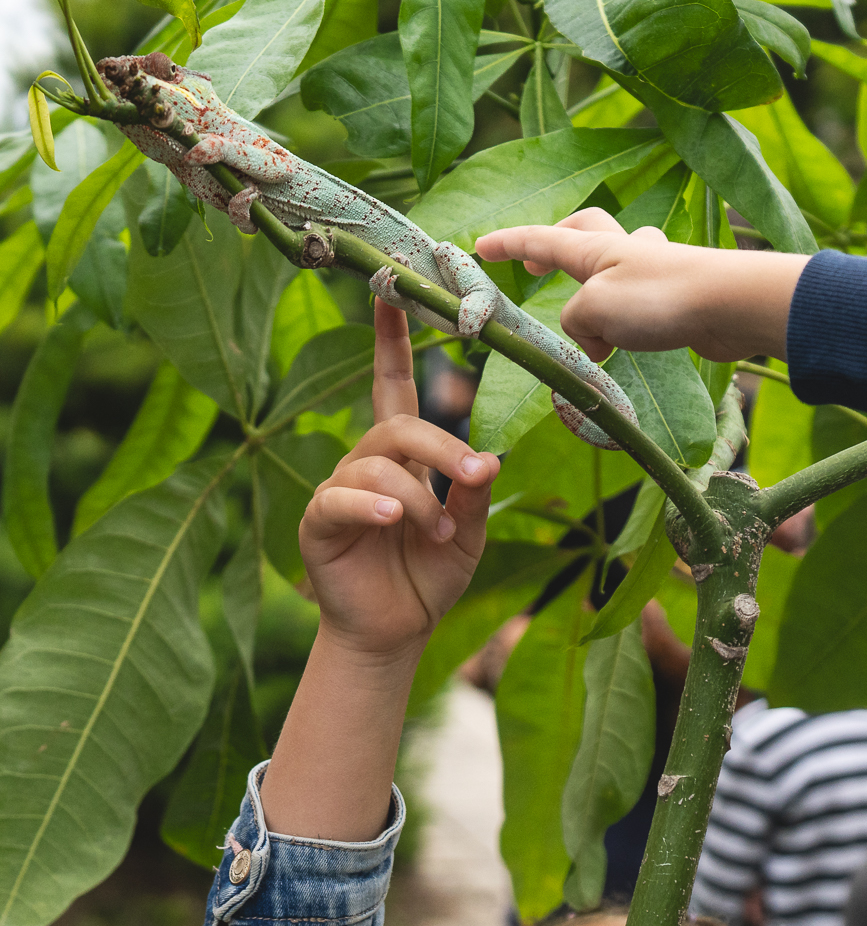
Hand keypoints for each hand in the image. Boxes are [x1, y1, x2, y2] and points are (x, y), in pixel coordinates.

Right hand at [300, 301, 498, 661]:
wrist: (394, 634)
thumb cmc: (428, 577)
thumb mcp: (467, 536)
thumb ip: (472, 496)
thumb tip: (489, 459)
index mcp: (402, 456)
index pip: (395, 385)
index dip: (394, 340)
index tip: (396, 290)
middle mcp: (367, 461)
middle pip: (399, 427)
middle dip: (442, 449)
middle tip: (473, 478)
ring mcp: (340, 488)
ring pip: (378, 463)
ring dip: (419, 497)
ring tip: (439, 534)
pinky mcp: (319, 521)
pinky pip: (342, 497)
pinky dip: (375, 505)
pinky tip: (395, 521)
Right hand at [476, 206, 806, 364]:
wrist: (731, 304)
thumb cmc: (660, 299)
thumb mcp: (595, 310)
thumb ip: (576, 322)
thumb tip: (592, 339)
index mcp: (596, 251)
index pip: (542, 239)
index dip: (509, 243)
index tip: (480, 245)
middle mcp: (626, 253)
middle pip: (585, 231)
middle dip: (557, 242)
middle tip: (537, 264)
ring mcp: (657, 271)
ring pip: (620, 264)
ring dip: (599, 283)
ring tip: (592, 324)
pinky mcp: (681, 296)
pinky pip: (643, 300)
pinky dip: (628, 318)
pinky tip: (630, 343)